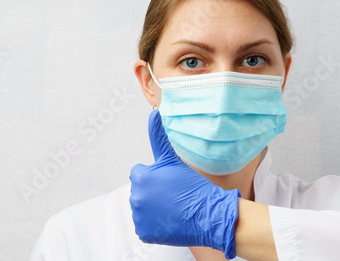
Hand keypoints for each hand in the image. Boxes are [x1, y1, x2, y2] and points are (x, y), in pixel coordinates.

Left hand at [129, 110, 240, 259]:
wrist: (208, 214)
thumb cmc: (193, 186)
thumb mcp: (173, 159)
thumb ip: (158, 136)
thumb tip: (153, 112)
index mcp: (140, 177)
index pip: (139, 173)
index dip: (155, 177)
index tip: (169, 182)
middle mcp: (135, 196)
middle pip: (140, 191)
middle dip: (152, 192)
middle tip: (172, 196)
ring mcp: (139, 216)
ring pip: (142, 208)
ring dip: (153, 208)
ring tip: (172, 207)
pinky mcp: (143, 232)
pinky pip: (144, 226)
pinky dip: (154, 225)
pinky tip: (169, 220)